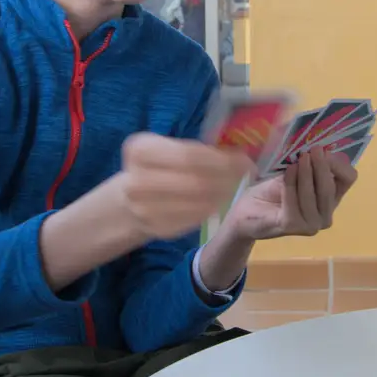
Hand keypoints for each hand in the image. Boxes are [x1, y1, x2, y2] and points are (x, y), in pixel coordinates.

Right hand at [117, 132, 253, 239]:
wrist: (131, 198)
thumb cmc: (158, 166)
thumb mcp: (168, 148)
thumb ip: (197, 149)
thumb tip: (238, 154)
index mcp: (140, 151)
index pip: (190, 155)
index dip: (221, 159)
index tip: (244, 160)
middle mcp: (136, 180)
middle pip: (194, 180)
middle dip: (227, 178)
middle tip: (245, 175)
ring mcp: (143, 208)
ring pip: (196, 202)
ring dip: (222, 195)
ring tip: (235, 187)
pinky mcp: (155, 228)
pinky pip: (192, 219)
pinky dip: (210, 210)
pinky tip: (219, 201)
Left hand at [225, 149, 357, 241]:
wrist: (246, 212)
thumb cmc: (271, 191)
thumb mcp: (294, 171)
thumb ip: (310, 162)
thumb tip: (322, 145)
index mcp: (330, 199)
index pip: (349, 178)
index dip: (339, 163)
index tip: (324, 149)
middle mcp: (326, 215)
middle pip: (331, 186)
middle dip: (322, 166)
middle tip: (312, 150)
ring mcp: (311, 224)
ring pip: (314, 193)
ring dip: (305, 174)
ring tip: (296, 161)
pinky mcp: (293, 226)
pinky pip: (294, 199)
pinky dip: (290, 183)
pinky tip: (285, 173)